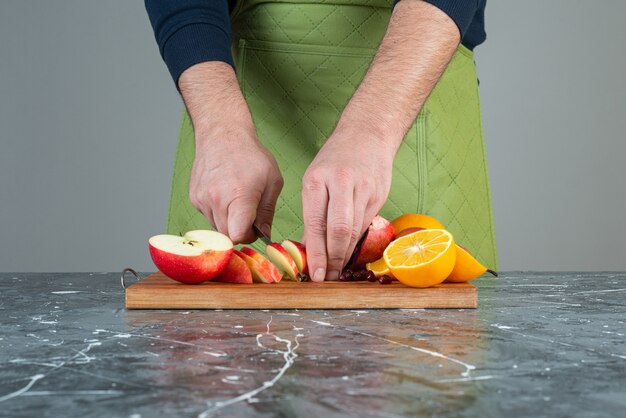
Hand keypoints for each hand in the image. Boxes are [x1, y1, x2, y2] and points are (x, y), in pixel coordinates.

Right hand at [189, 128, 282, 243]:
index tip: (255, 229)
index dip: (248, 237)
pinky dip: (219, 212)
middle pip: (227, 236)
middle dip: (240, 231)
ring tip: (237, 200)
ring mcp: (202, 199)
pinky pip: (208, 216)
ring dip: (229, 222)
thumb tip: (265, 234)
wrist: (222, 135)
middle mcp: (216, 200)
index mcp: (239, 196)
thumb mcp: (272, 182)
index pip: (237, 235)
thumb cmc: (251, 156)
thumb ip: (268, 212)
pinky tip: (225, 194)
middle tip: (250, 215)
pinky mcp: (194, 198)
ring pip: (217, 228)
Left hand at [302, 127, 394, 280]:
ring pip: (354, 231)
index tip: (314, 273)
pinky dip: (357, 242)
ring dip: (345, 254)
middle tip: (327, 277)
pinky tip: (350, 252)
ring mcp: (362, 189)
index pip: (316, 223)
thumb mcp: (315, 180)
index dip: (316, 253)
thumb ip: (314, 213)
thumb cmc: (335, 159)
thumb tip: (309, 247)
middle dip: (332, 258)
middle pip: (338, 230)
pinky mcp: (378, 194)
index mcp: (317, 180)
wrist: (367, 134)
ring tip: (337, 270)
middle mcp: (340, 184)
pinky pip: (366, 225)